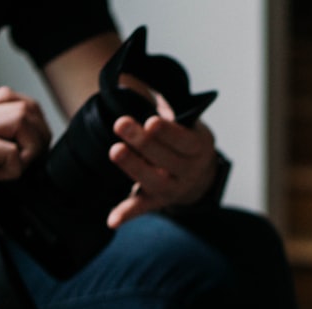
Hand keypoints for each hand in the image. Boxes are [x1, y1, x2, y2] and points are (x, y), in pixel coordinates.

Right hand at [0, 86, 50, 217]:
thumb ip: (0, 154)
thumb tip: (34, 167)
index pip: (19, 100)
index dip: (37, 124)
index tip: (33, 152)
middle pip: (26, 107)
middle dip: (40, 137)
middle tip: (30, 161)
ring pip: (21, 120)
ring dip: (30, 149)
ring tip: (15, 169)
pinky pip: (9, 151)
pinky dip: (12, 170)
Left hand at [106, 95, 217, 227]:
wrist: (199, 173)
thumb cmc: (184, 139)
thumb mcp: (186, 121)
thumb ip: (167, 108)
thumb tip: (135, 84)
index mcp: (199, 147)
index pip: (185, 141)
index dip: (168, 133)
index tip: (150, 121)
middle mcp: (190, 171)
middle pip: (167, 159)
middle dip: (143, 142)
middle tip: (121, 123)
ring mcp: (174, 189)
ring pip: (155, 181)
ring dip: (134, 167)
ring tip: (115, 150)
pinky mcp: (157, 201)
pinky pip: (143, 208)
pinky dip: (127, 214)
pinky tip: (112, 220)